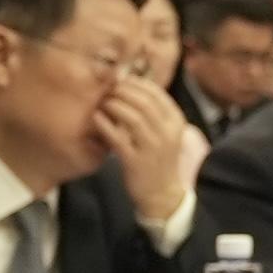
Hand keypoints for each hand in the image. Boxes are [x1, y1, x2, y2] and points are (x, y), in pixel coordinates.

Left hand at [92, 77, 189, 222]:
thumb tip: (130, 88)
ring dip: (114, 105)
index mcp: (176, 122)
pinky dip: (105, 125)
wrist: (161, 193)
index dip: (137, 83)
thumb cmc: (158, 159)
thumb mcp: (164, 133)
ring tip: (102, 102)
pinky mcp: (136, 161)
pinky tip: (96, 118)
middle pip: (144, 102)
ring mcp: (153, 148)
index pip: (158, 94)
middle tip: (108, 89)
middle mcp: (168, 133)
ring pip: (133, 117)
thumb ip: (153, 113)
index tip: (121, 79)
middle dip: (123, 91)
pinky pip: (118, 138)